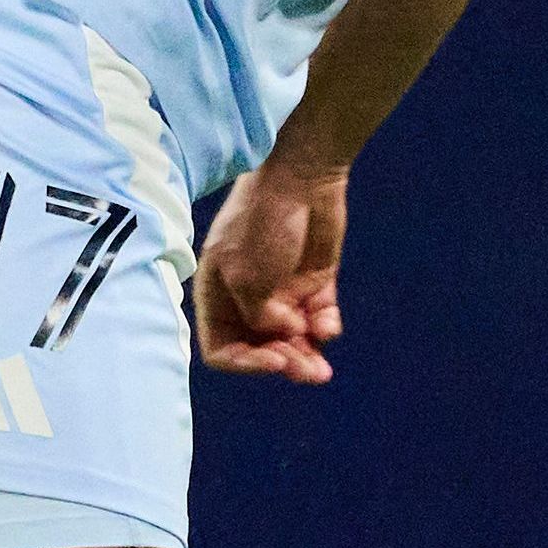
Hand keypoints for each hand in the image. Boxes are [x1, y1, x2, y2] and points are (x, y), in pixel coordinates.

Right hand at [195, 162, 347, 385]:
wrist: (303, 178)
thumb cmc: (263, 222)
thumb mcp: (247, 275)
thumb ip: (257, 315)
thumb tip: (280, 333)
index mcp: (218, 295)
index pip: (220, 347)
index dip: (244, 363)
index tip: (273, 359)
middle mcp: (247, 299)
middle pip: (259, 349)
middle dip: (283, 363)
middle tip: (308, 370)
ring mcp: (282, 292)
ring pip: (293, 341)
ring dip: (307, 356)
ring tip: (322, 368)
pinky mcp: (314, 283)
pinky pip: (319, 320)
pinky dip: (325, 328)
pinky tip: (329, 323)